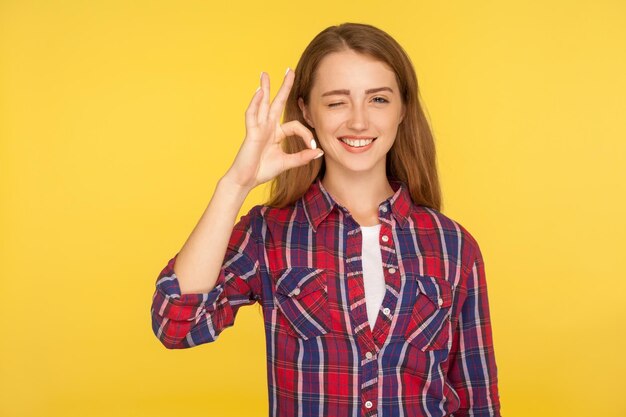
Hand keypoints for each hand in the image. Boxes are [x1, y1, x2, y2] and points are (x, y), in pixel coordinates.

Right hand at [223, 69, 322, 190]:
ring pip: (262, 104)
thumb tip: (319, 151)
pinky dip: (255, 103)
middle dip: (284, 87)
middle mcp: (267, 127)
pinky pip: (252, 114)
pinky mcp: (251, 132)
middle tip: (289, 70)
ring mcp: (258, 128)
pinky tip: (259, 92)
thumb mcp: (287, 163)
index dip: (306, 134)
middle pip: (277, 103)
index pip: (295, 126)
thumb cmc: (263, 171)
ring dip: (264, 88)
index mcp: (276, 134)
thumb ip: (302, 157)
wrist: (246, 180)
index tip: (313, 146)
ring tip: (265, 73)